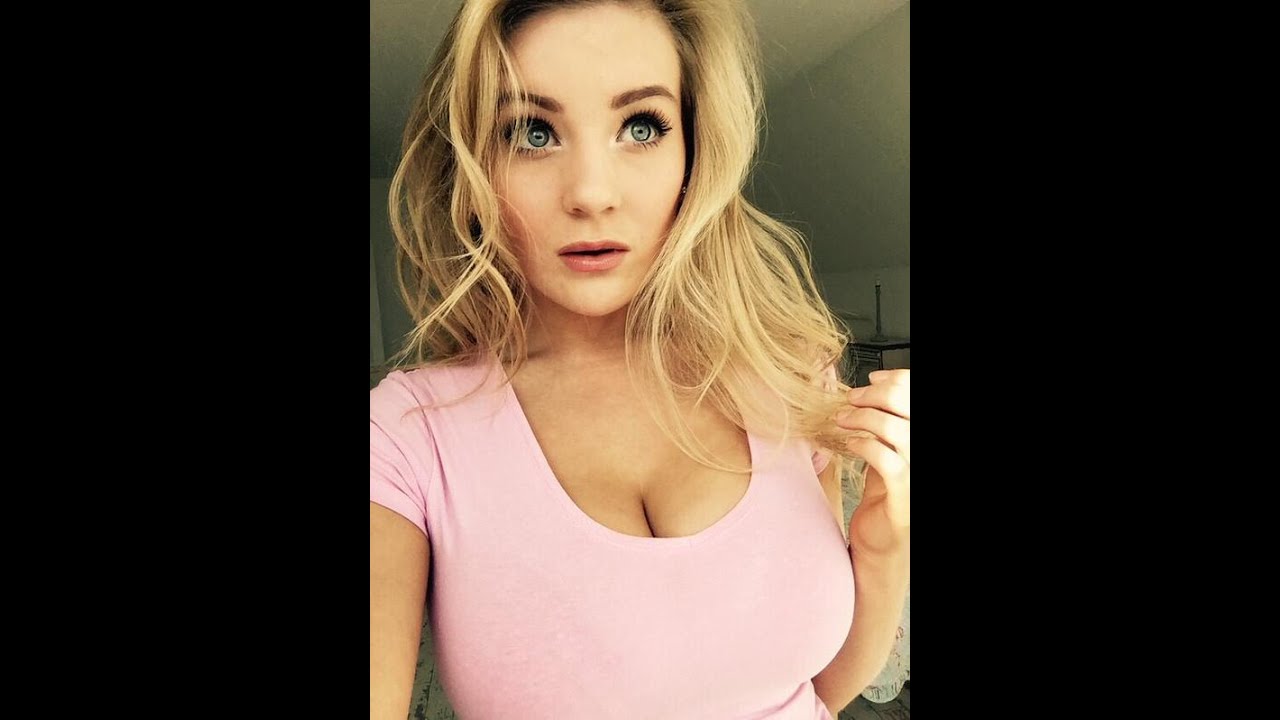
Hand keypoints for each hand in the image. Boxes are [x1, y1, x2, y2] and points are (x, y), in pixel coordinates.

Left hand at [835, 369, 909, 556]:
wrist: (885, 545)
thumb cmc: (889, 499)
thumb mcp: (892, 452)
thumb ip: (889, 424)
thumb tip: (874, 389)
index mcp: (923, 437)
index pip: (917, 392)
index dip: (895, 379)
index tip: (872, 379)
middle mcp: (925, 452)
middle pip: (906, 402)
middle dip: (873, 394)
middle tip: (851, 400)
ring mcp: (919, 472)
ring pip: (894, 427)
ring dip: (861, 417)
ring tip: (842, 420)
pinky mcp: (905, 493)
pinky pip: (884, 457)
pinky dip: (862, 444)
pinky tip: (850, 443)